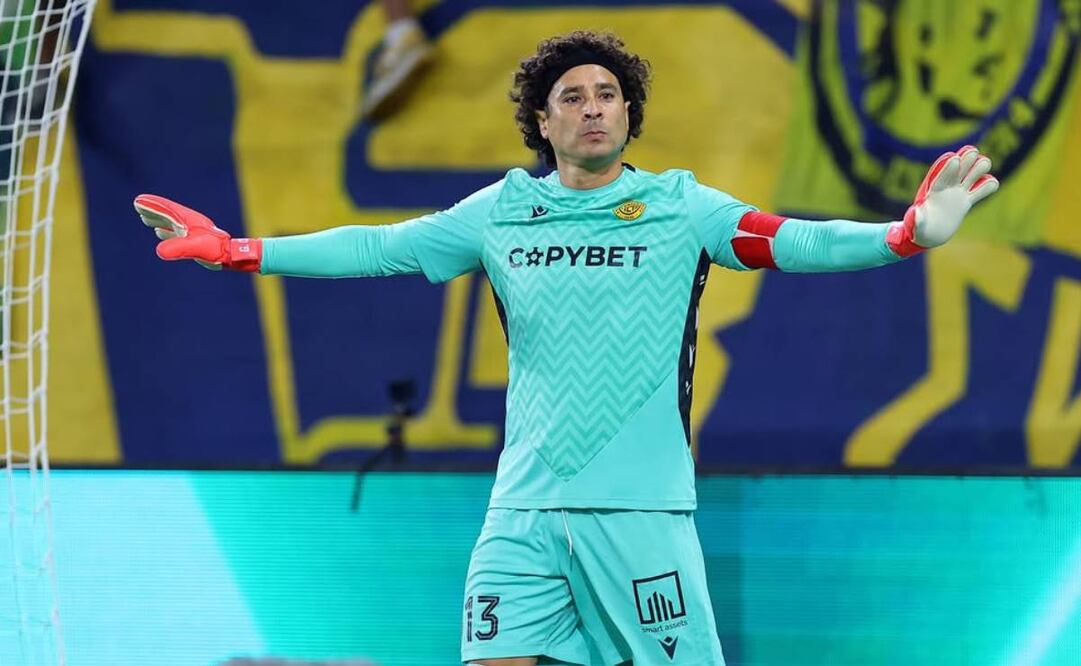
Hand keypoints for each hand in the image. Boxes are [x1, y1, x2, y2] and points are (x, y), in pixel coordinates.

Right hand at [133, 194, 261, 271]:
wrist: (231, 254)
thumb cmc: (215, 250)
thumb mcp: (194, 248)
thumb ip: (178, 248)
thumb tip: (159, 251)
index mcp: (187, 220)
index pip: (167, 209)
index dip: (152, 205)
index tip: (138, 200)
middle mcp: (188, 223)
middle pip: (167, 214)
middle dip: (153, 210)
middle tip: (138, 206)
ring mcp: (192, 231)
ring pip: (171, 222)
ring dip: (158, 220)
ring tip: (146, 219)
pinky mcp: (194, 239)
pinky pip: (176, 231)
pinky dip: (166, 230)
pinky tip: (161, 232)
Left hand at [887, 145, 998, 256]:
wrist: (930, 235)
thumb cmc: (919, 229)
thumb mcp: (916, 225)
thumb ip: (915, 219)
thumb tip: (915, 212)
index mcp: (934, 191)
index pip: (942, 176)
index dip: (948, 168)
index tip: (955, 159)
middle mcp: (948, 187)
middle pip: (960, 168)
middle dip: (966, 159)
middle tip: (972, 153)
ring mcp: (959, 192)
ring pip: (973, 174)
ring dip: (980, 166)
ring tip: (984, 163)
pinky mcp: (968, 200)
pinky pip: (982, 189)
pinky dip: (989, 185)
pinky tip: (990, 183)